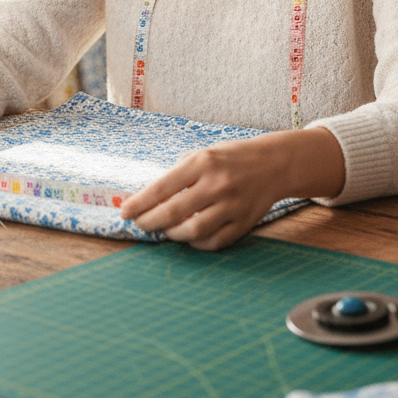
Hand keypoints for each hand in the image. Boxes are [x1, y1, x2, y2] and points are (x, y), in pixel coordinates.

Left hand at [119, 128, 344, 250]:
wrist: (273, 164)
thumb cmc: (229, 158)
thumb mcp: (201, 154)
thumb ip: (178, 174)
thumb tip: (148, 197)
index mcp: (202, 163)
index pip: (162, 188)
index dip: (139, 203)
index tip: (124, 211)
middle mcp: (216, 184)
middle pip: (174, 212)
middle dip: (150, 222)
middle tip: (140, 224)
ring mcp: (232, 205)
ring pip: (193, 231)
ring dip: (172, 235)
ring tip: (165, 230)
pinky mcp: (244, 223)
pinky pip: (214, 242)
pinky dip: (196, 243)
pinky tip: (188, 236)